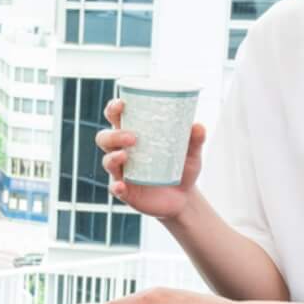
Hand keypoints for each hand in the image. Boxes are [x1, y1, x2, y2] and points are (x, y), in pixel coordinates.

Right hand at [95, 98, 204, 220]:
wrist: (184, 200)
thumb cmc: (182, 169)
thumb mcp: (192, 154)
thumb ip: (195, 140)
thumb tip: (198, 126)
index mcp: (135, 137)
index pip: (117, 119)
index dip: (113, 109)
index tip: (121, 104)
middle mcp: (124, 152)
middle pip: (105, 138)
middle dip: (113, 135)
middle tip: (132, 137)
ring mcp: (122, 172)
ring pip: (107, 161)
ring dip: (112, 157)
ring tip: (125, 156)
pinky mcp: (125, 191)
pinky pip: (114, 188)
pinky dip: (116, 186)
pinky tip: (122, 186)